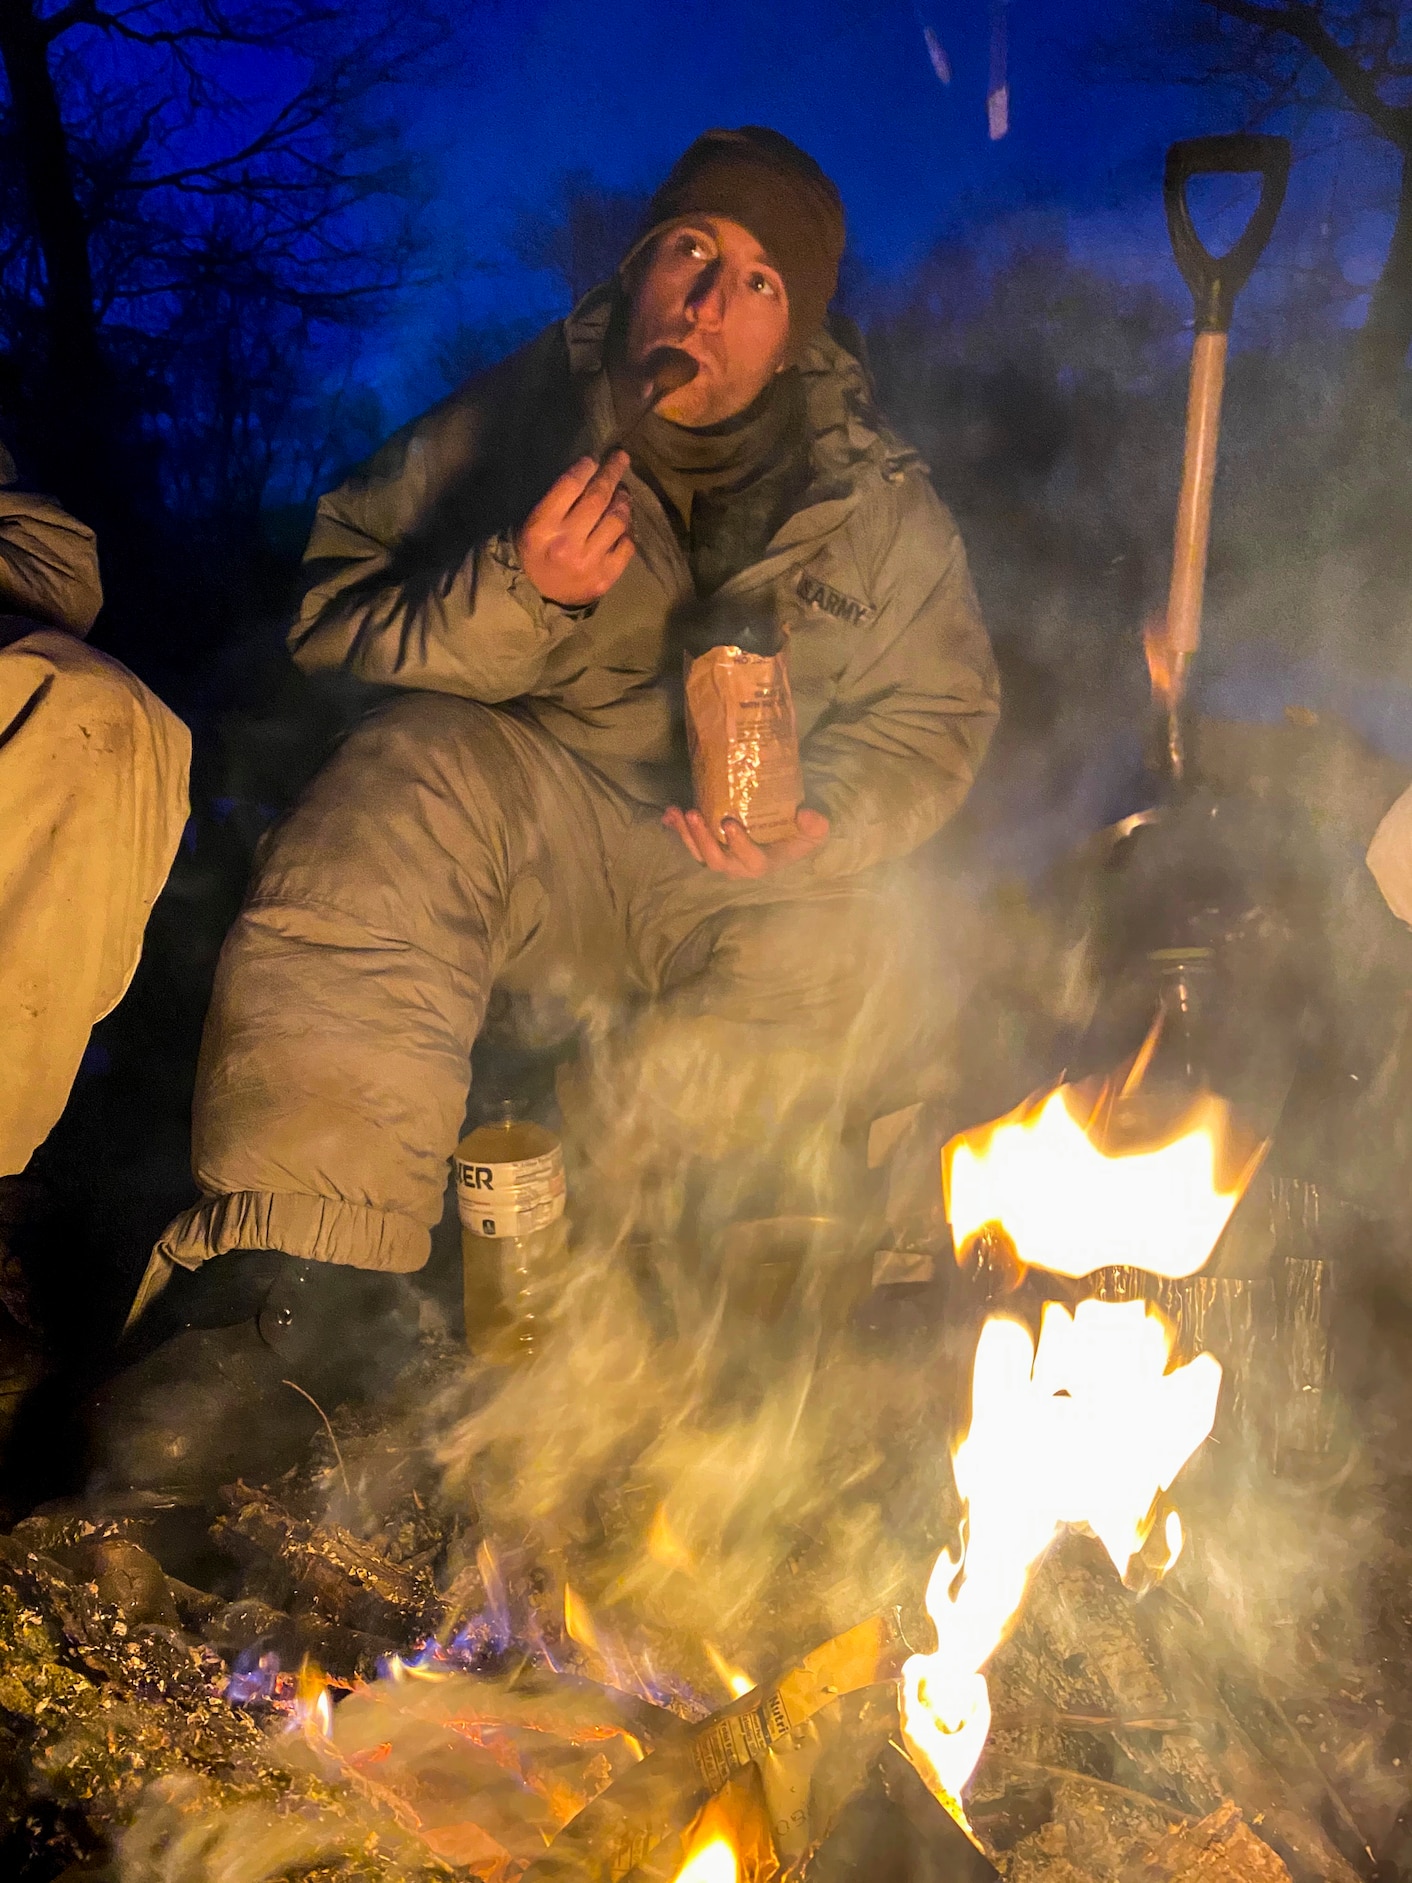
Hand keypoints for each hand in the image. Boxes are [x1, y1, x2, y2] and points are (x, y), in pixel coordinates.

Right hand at [515, 451, 633, 606]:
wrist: (539, 596)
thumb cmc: (536, 551)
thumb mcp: (533, 523)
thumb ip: (557, 500)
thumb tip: (589, 473)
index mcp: (542, 527)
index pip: (569, 486)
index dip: (586, 468)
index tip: (594, 459)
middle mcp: (566, 544)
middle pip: (598, 498)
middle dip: (612, 473)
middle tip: (621, 459)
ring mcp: (588, 562)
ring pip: (617, 520)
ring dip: (623, 501)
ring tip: (622, 493)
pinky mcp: (605, 577)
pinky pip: (626, 545)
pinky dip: (627, 531)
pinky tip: (622, 525)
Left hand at [662, 805, 829, 877]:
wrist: (784, 838)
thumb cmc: (798, 837)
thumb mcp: (814, 832)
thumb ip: (815, 826)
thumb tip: (805, 814)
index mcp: (761, 864)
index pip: (750, 860)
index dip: (738, 844)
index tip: (729, 823)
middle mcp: (737, 866)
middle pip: (716, 860)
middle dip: (702, 838)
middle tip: (693, 814)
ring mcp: (721, 858)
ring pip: (699, 852)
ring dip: (685, 833)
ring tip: (675, 812)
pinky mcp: (709, 846)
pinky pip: (691, 842)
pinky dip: (677, 830)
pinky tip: (667, 814)